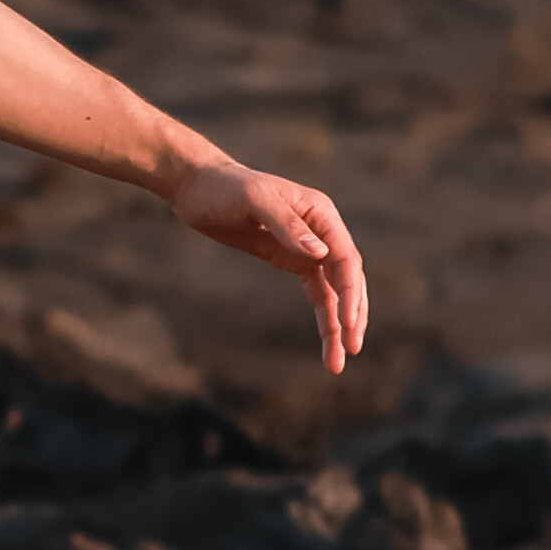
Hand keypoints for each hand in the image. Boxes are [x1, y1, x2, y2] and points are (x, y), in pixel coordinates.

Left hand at [165, 156, 371, 377]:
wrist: (198, 187)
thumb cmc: (226, 187)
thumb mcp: (255, 200)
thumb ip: (287, 224)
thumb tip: (320, 253)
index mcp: (320, 213)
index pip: (345, 258)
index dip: (351, 293)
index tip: (349, 324)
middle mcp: (321, 230)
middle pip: (347, 279)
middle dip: (352, 315)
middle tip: (352, 350)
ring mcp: (307, 247)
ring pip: (334, 292)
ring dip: (339, 325)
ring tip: (338, 362)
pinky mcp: (289, 259)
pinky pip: (316, 292)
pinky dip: (324, 316)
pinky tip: (328, 341)